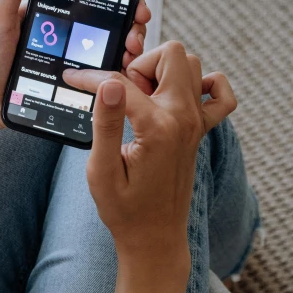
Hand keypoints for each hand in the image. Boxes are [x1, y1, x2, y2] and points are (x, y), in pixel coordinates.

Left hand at [0, 0, 151, 134]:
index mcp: (50, 16)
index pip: (90, 0)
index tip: (133, 0)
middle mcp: (64, 36)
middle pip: (108, 24)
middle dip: (130, 24)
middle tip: (137, 30)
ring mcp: (70, 60)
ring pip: (109, 50)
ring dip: (128, 47)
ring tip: (131, 51)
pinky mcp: (72, 83)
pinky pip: (99, 77)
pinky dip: (116, 74)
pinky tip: (123, 72)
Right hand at [63, 42, 236, 265]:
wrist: (155, 237)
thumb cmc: (125, 209)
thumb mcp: (102, 170)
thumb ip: (106, 123)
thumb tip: (108, 84)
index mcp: (157, 127)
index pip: (121, 81)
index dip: (91, 77)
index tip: (73, 78)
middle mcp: (184, 119)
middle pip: (170, 54)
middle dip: (139, 64)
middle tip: (122, 95)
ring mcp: (197, 123)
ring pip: (191, 64)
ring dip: (163, 71)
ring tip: (141, 99)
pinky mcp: (201, 131)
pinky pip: (220, 94)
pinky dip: (205, 85)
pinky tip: (179, 97)